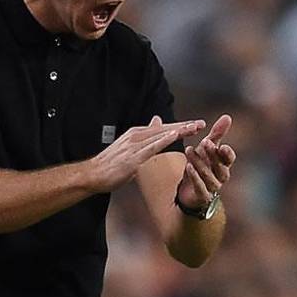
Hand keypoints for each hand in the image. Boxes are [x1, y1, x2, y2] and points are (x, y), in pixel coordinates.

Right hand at [88, 116, 205, 192]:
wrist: (93, 174)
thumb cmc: (111, 165)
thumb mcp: (130, 148)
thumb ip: (144, 136)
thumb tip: (156, 121)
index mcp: (137, 134)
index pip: (162, 128)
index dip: (180, 126)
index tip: (196, 124)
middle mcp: (136, 135)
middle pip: (165, 129)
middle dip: (184, 126)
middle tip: (202, 123)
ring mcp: (134, 145)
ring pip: (161, 135)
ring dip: (179, 130)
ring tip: (195, 127)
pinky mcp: (133, 156)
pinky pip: (151, 146)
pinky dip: (164, 139)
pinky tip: (175, 135)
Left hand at [176, 114, 235, 209]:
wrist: (188, 191)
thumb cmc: (201, 166)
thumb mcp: (207, 148)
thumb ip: (217, 134)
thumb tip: (227, 116)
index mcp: (223, 165)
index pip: (229, 159)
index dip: (227, 153)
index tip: (222, 145)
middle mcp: (220, 177)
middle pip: (220, 167)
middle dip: (212, 154)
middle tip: (205, 142)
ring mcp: (212, 188)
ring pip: (209, 176)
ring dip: (199, 162)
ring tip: (189, 150)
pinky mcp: (202, 196)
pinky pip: (200, 188)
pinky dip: (195, 178)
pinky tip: (188, 167)